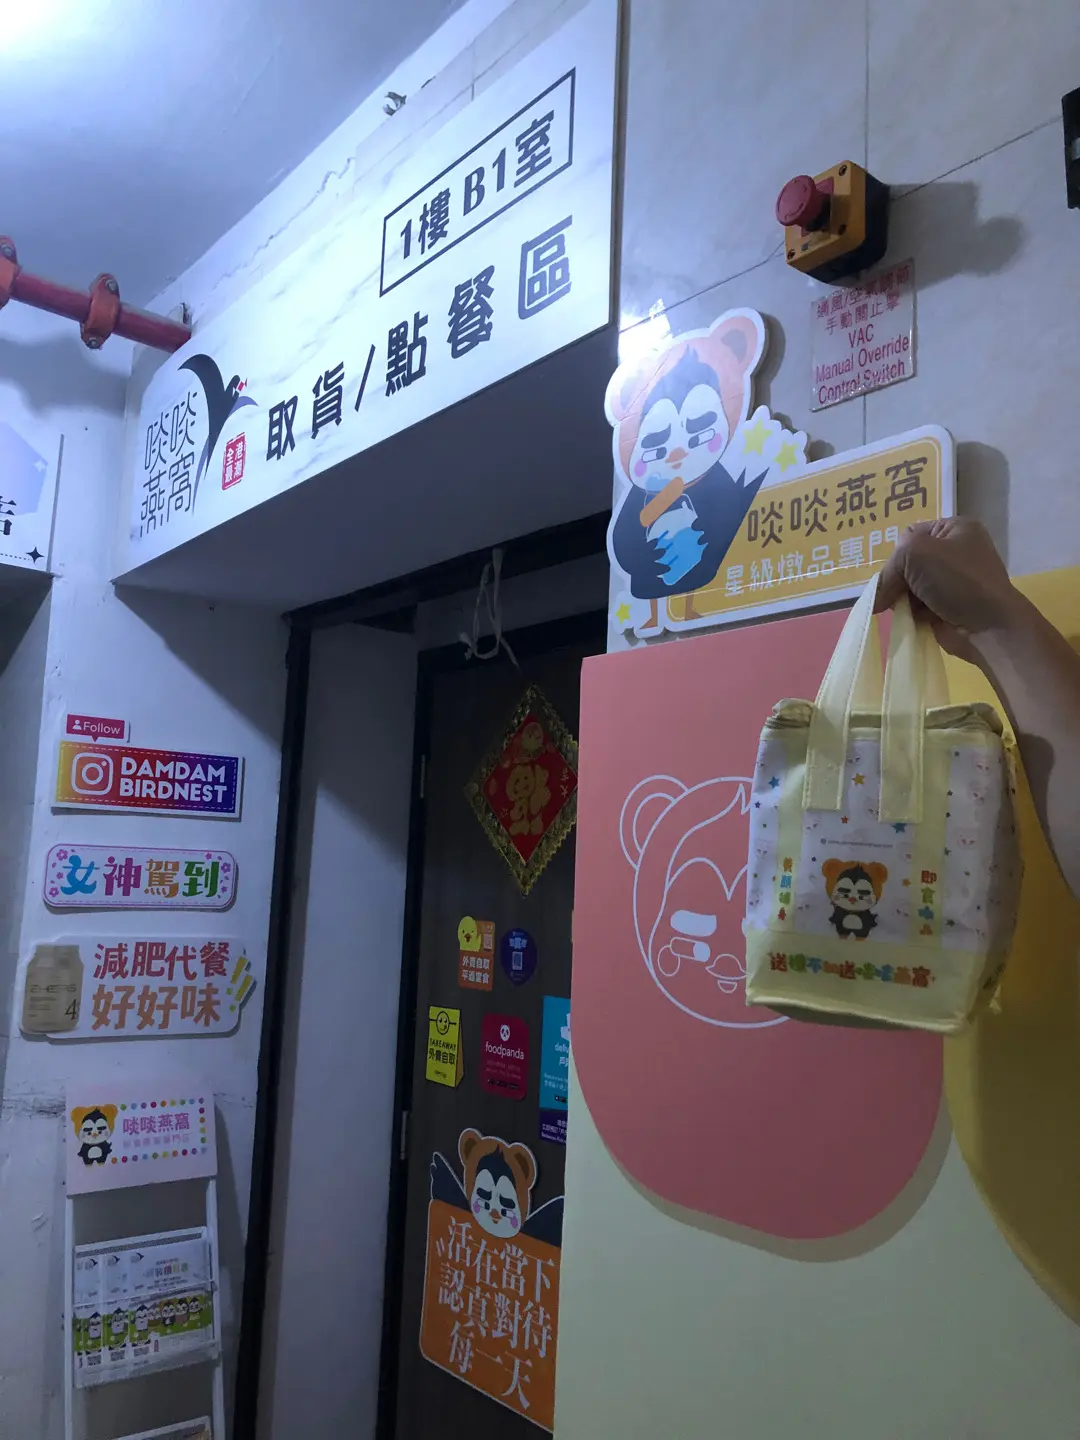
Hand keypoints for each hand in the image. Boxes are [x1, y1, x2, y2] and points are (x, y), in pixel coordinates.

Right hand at [875, 518, 1020, 658]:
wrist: (988, 625)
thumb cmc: (956, 580)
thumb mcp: (916, 552)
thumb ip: (889, 566)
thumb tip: (878, 597)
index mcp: (955, 529)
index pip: (911, 535)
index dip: (898, 554)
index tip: (895, 573)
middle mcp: (956, 552)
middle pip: (908, 563)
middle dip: (899, 581)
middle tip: (894, 596)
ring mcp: (953, 582)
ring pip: (910, 588)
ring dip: (904, 600)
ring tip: (909, 610)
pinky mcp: (949, 607)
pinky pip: (918, 607)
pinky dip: (912, 614)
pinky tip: (916, 620)